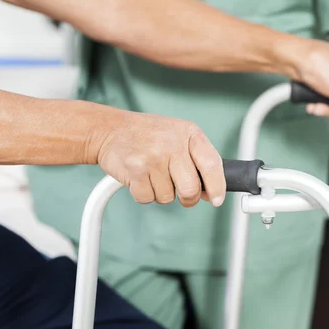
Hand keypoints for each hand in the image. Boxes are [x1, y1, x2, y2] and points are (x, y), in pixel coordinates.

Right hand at [91, 111, 224, 206]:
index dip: (217, 186)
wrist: (111, 129)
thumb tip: (210, 191)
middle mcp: (173, 144)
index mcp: (189, 133)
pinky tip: (141, 176)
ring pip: (168, 197)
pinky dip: (144, 193)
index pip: (212, 164)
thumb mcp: (179, 135)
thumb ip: (197, 159)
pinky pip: (147, 198)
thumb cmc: (148, 135)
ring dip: (161, 192)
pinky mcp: (135, 170)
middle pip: (190, 189)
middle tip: (179, 191)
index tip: (216, 199)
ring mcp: (154, 157)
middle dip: (187, 198)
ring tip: (153, 173)